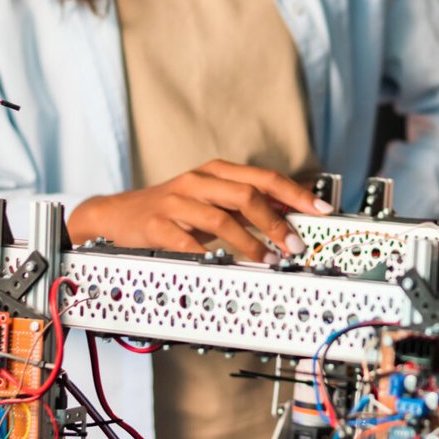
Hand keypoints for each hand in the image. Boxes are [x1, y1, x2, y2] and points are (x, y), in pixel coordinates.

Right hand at [68, 159, 331, 261]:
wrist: (117, 215)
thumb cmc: (172, 208)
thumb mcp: (210, 198)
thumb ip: (245, 203)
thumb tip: (290, 215)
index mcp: (216, 171)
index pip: (265, 178)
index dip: (296, 194)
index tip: (320, 211)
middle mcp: (198, 181)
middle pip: (247, 195)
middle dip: (276, 222)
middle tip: (294, 244)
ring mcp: (176, 202)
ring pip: (222, 219)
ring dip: (251, 243)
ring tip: (268, 260)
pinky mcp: (158, 225)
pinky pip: (189, 243)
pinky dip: (212, 256)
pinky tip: (226, 267)